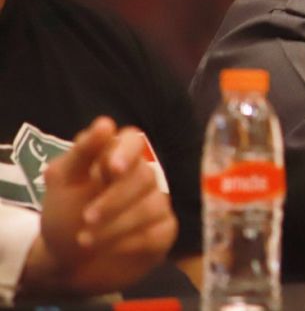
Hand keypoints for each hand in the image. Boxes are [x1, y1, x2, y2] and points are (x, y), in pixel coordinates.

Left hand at [22, 117, 176, 296]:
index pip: (133, 140)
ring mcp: (156, 201)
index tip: (111, 169)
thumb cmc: (65, 212)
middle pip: (144, 176)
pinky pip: (157, 232)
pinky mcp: (163, 229)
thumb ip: (82, 153)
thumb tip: (106, 124)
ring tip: (85, 240)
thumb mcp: (62, 183)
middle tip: (86, 218)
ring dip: (115, 226)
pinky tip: (111, 248)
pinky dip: (130, 243)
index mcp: (116, 156)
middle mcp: (141, 175)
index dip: (126, 152)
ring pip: (151, 206)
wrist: (68, 260)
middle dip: (113, 200)